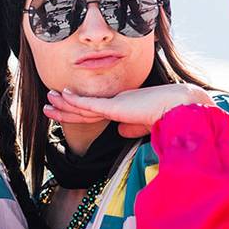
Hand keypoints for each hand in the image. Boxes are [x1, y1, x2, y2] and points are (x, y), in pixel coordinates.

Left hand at [44, 84, 212, 137]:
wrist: (182, 108)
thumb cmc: (169, 116)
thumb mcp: (147, 125)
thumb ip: (133, 128)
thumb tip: (119, 133)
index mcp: (122, 107)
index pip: (94, 112)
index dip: (76, 112)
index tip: (60, 111)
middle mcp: (116, 102)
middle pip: (84, 107)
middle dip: (63, 107)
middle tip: (46, 103)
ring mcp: (116, 103)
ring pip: (83, 105)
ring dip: (64, 104)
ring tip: (47, 100)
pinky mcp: (117, 106)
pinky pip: (92, 103)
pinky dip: (76, 100)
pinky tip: (63, 95)